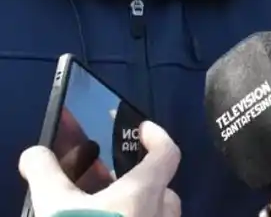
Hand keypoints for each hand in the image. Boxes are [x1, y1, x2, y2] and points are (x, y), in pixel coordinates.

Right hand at [20, 121, 180, 216]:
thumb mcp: (54, 206)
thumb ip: (45, 174)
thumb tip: (34, 153)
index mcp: (145, 193)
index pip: (168, 154)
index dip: (158, 137)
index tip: (143, 129)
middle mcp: (161, 215)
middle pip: (162, 190)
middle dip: (140, 184)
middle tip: (110, 184)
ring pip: (156, 216)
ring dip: (136, 210)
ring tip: (104, 211)